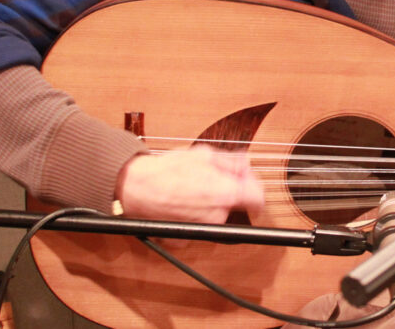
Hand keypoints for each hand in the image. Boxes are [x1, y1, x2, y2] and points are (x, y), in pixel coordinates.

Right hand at [116, 145, 264, 222]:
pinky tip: (181, 201)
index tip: (250, 187)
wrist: (137, 187)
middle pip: (235, 206)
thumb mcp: (206, 155)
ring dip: (209, 204)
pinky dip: (192, 215)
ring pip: (215, 216)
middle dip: (228, 192)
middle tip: (213, 178)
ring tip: (191, 188)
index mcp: (227, 194)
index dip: (255, 190)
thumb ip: (233, 162)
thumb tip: (246, 167)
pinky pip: (196, 226)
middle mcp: (217, 216)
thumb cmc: (168, 170)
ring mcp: (201, 230)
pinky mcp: (185, 239)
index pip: (258, 200)